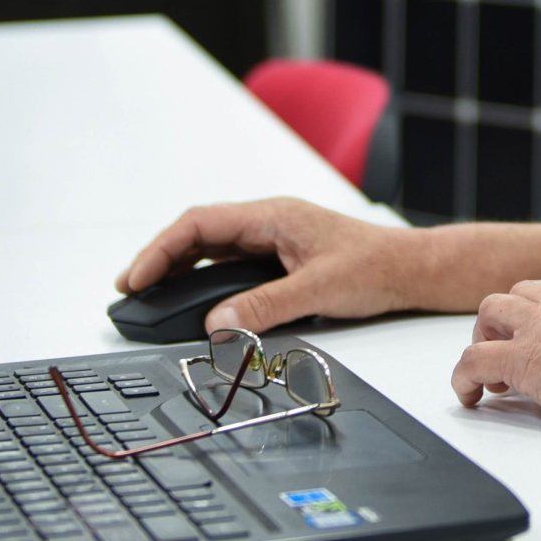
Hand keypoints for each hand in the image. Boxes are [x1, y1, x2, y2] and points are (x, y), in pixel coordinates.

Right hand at [116, 197, 418, 333]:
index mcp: (272, 216)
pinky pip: (230, 264)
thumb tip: (216, 323)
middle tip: (129, 289)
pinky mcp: (280, 259)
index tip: (137, 278)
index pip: (200, 225)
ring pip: (212, 248)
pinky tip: (191, 297)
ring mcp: (273, 240)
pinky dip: (203, 278)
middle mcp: (268, 223)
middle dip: (160, 258)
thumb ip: (266, 306)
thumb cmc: (376, 267)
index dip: (161, 250)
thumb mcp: (319, 289)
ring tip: (149, 294)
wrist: (411, 269)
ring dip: (179, 268)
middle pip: (198, 234)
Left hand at [450, 278, 540, 442]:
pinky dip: (463, 377)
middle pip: (522, 293)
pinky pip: (472, 359)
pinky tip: (468, 396)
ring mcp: (538, 325)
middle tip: (514, 352)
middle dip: (513, 320)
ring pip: (491, 311)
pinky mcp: (518, 357)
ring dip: (486, 337)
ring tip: (491, 372)